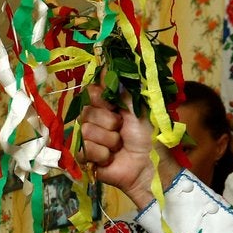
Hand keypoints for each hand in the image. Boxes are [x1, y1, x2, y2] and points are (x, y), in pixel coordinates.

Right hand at [77, 92, 170, 209]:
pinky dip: (101, 155)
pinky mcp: (86, 157)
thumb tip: (106, 66)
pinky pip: (82, 149)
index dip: (101, 98)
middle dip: (108, 122)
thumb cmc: (148, 136)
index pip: (91, 92)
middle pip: (86, 112)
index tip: (114, 105)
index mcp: (109, 106)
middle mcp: (97, 120)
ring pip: (85, 131)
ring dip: (108, 140)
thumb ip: (121, 89)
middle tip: (122, 130)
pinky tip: (110, 159)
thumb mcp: (138, 108)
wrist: (149, 166)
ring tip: (119, 147)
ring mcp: (90, 139)